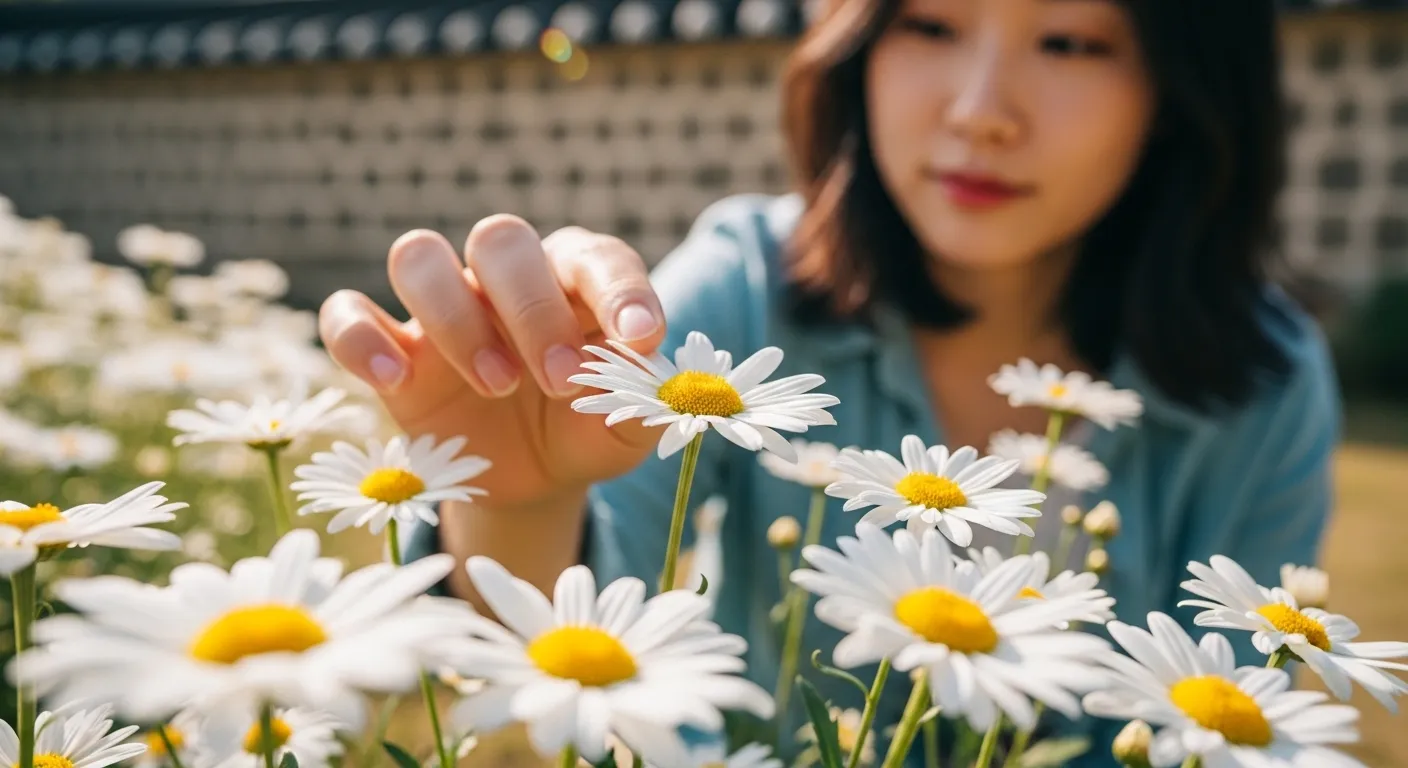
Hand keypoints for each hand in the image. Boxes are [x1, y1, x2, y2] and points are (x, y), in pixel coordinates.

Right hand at [319, 215, 667, 509]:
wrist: (535, 478)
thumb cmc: (588, 429)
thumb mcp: (626, 428)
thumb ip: (641, 399)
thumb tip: (647, 369)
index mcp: (576, 279)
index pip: (596, 256)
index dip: (619, 289)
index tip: (639, 338)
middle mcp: (508, 279)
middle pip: (500, 238)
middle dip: (532, 309)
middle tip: (560, 379)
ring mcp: (444, 309)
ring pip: (418, 255)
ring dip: (457, 319)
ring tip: (498, 387)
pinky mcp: (391, 349)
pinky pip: (346, 313)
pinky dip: (359, 338)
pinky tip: (394, 381)